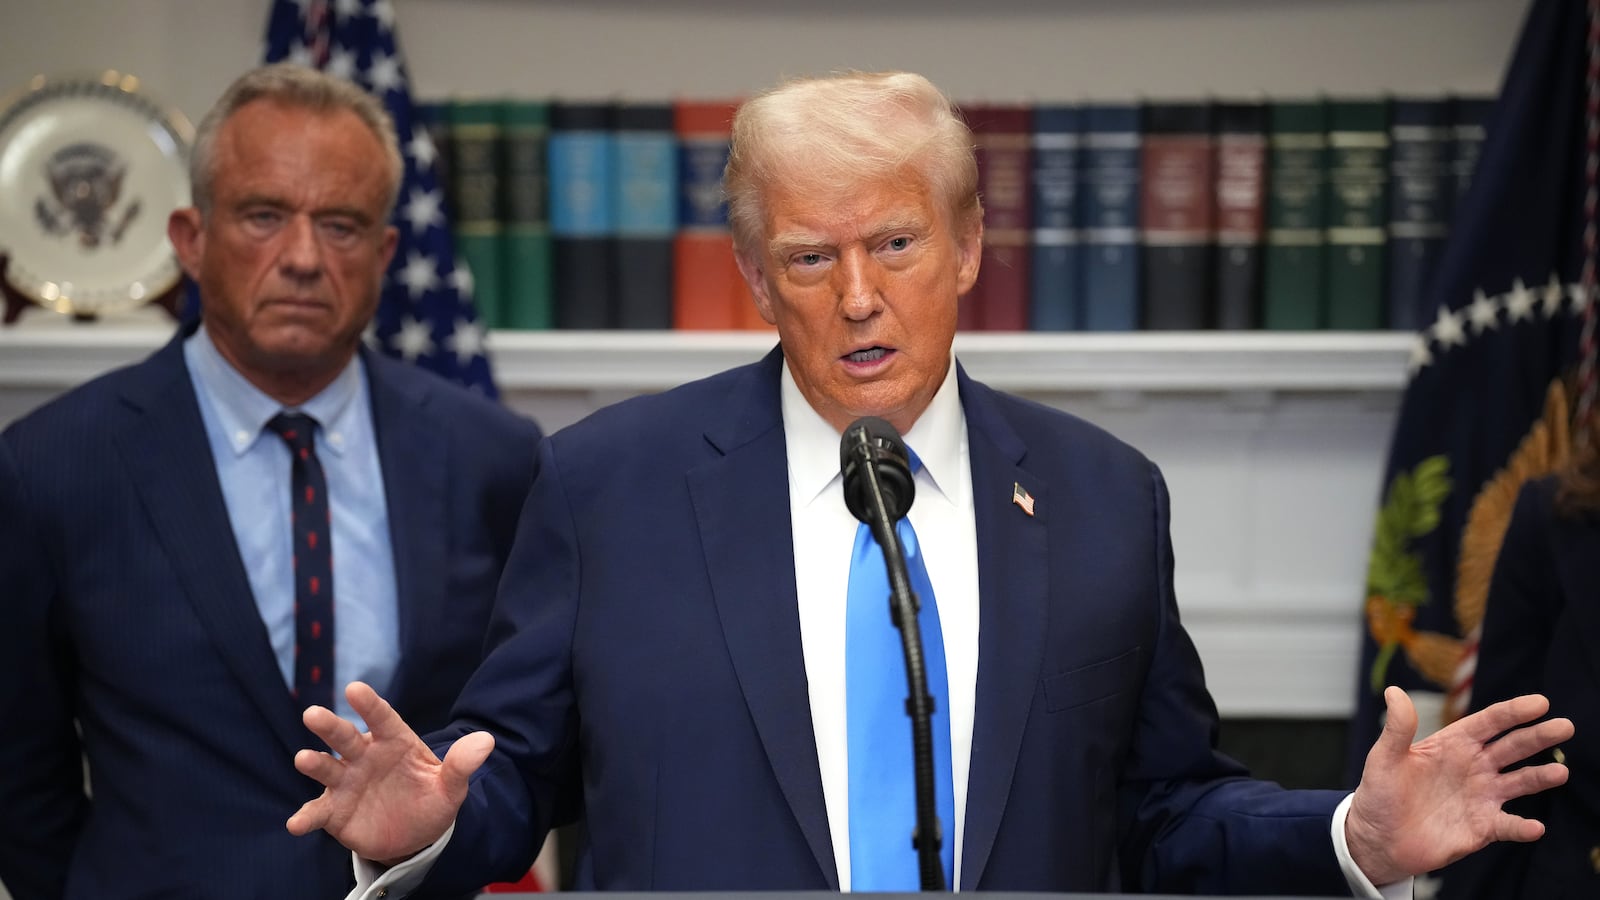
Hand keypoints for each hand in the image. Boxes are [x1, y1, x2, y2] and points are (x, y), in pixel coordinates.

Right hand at [285, 681, 494, 864]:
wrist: (414, 834)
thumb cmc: (430, 800)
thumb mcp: (450, 787)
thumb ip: (461, 765)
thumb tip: (486, 741)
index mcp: (394, 741)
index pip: (383, 718)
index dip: (369, 704)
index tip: (355, 688)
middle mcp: (365, 756)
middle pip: (346, 737)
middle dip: (330, 726)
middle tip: (313, 714)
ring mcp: (347, 782)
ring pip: (328, 769)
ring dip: (315, 763)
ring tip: (304, 759)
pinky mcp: (334, 810)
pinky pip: (318, 811)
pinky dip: (306, 817)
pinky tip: (296, 824)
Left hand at [1344, 686, 1572, 884]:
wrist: (1378, 839)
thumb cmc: (1380, 794)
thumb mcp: (1384, 758)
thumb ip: (1397, 728)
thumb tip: (1394, 691)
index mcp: (1454, 745)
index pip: (1490, 723)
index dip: (1514, 712)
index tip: (1541, 703)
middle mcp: (1474, 767)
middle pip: (1512, 747)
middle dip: (1539, 736)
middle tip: (1566, 726)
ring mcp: (1482, 797)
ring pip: (1520, 783)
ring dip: (1540, 777)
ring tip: (1560, 772)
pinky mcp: (1482, 827)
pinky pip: (1508, 825)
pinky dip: (1522, 827)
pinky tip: (1534, 827)